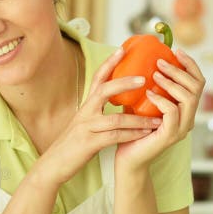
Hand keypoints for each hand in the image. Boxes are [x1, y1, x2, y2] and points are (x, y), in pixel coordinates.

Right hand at [38, 47, 164, 184]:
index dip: (109, 63)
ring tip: (157, 119)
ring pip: (115, 118)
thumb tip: (117, 103)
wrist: (54, 164)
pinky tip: (145, 134)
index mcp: (86, 106)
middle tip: (145, 78)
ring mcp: (86, 128)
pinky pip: (114, 137)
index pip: (97, 79)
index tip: (122, 49)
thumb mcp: (85, 123)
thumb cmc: (73, 144)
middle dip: (124, 83)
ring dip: (138, 119)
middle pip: (103, 91)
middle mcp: (85, 113)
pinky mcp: (89, 144)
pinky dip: (132, 135)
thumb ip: (98, 111)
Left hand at [115, 49, 204, 170]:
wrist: (126, 157)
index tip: (176, 51)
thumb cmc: (131, 130)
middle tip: (161, 61)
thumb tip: (135, 62)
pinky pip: (173, 112)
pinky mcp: (170, 136)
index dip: (190, 65)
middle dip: (180, 70)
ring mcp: (181, 128)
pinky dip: (161, 99)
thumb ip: (143, 87)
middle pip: (197, 87)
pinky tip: (148, 93)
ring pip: (189, 98)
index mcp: (184, 109)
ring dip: (172, 83)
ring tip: (154, 75)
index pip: (197, 82)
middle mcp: (188, 118)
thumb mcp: (138, 104)